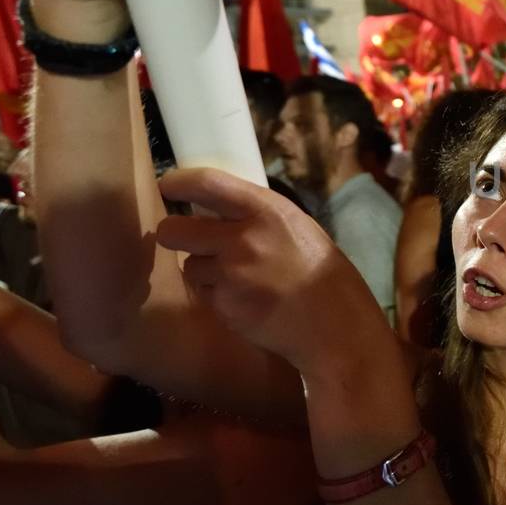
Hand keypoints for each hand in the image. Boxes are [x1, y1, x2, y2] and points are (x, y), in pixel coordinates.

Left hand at [155, 168, 391, 375]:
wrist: (336, 324)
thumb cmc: (322, 271)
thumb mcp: (296, 226)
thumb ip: (257, 216)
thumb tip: (217, 208)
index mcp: (266, 211)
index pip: (207, 183)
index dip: (179, 181)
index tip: (169, 184)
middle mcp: (243, 240)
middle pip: (174, 230)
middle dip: (174, 234)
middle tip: (187, 238)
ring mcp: (231, 277)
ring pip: (190, 266)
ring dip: (204, 270)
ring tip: (237, 278)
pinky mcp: (225, 308)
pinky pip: (206, 295)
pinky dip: (220, 296)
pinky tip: (247, 300)